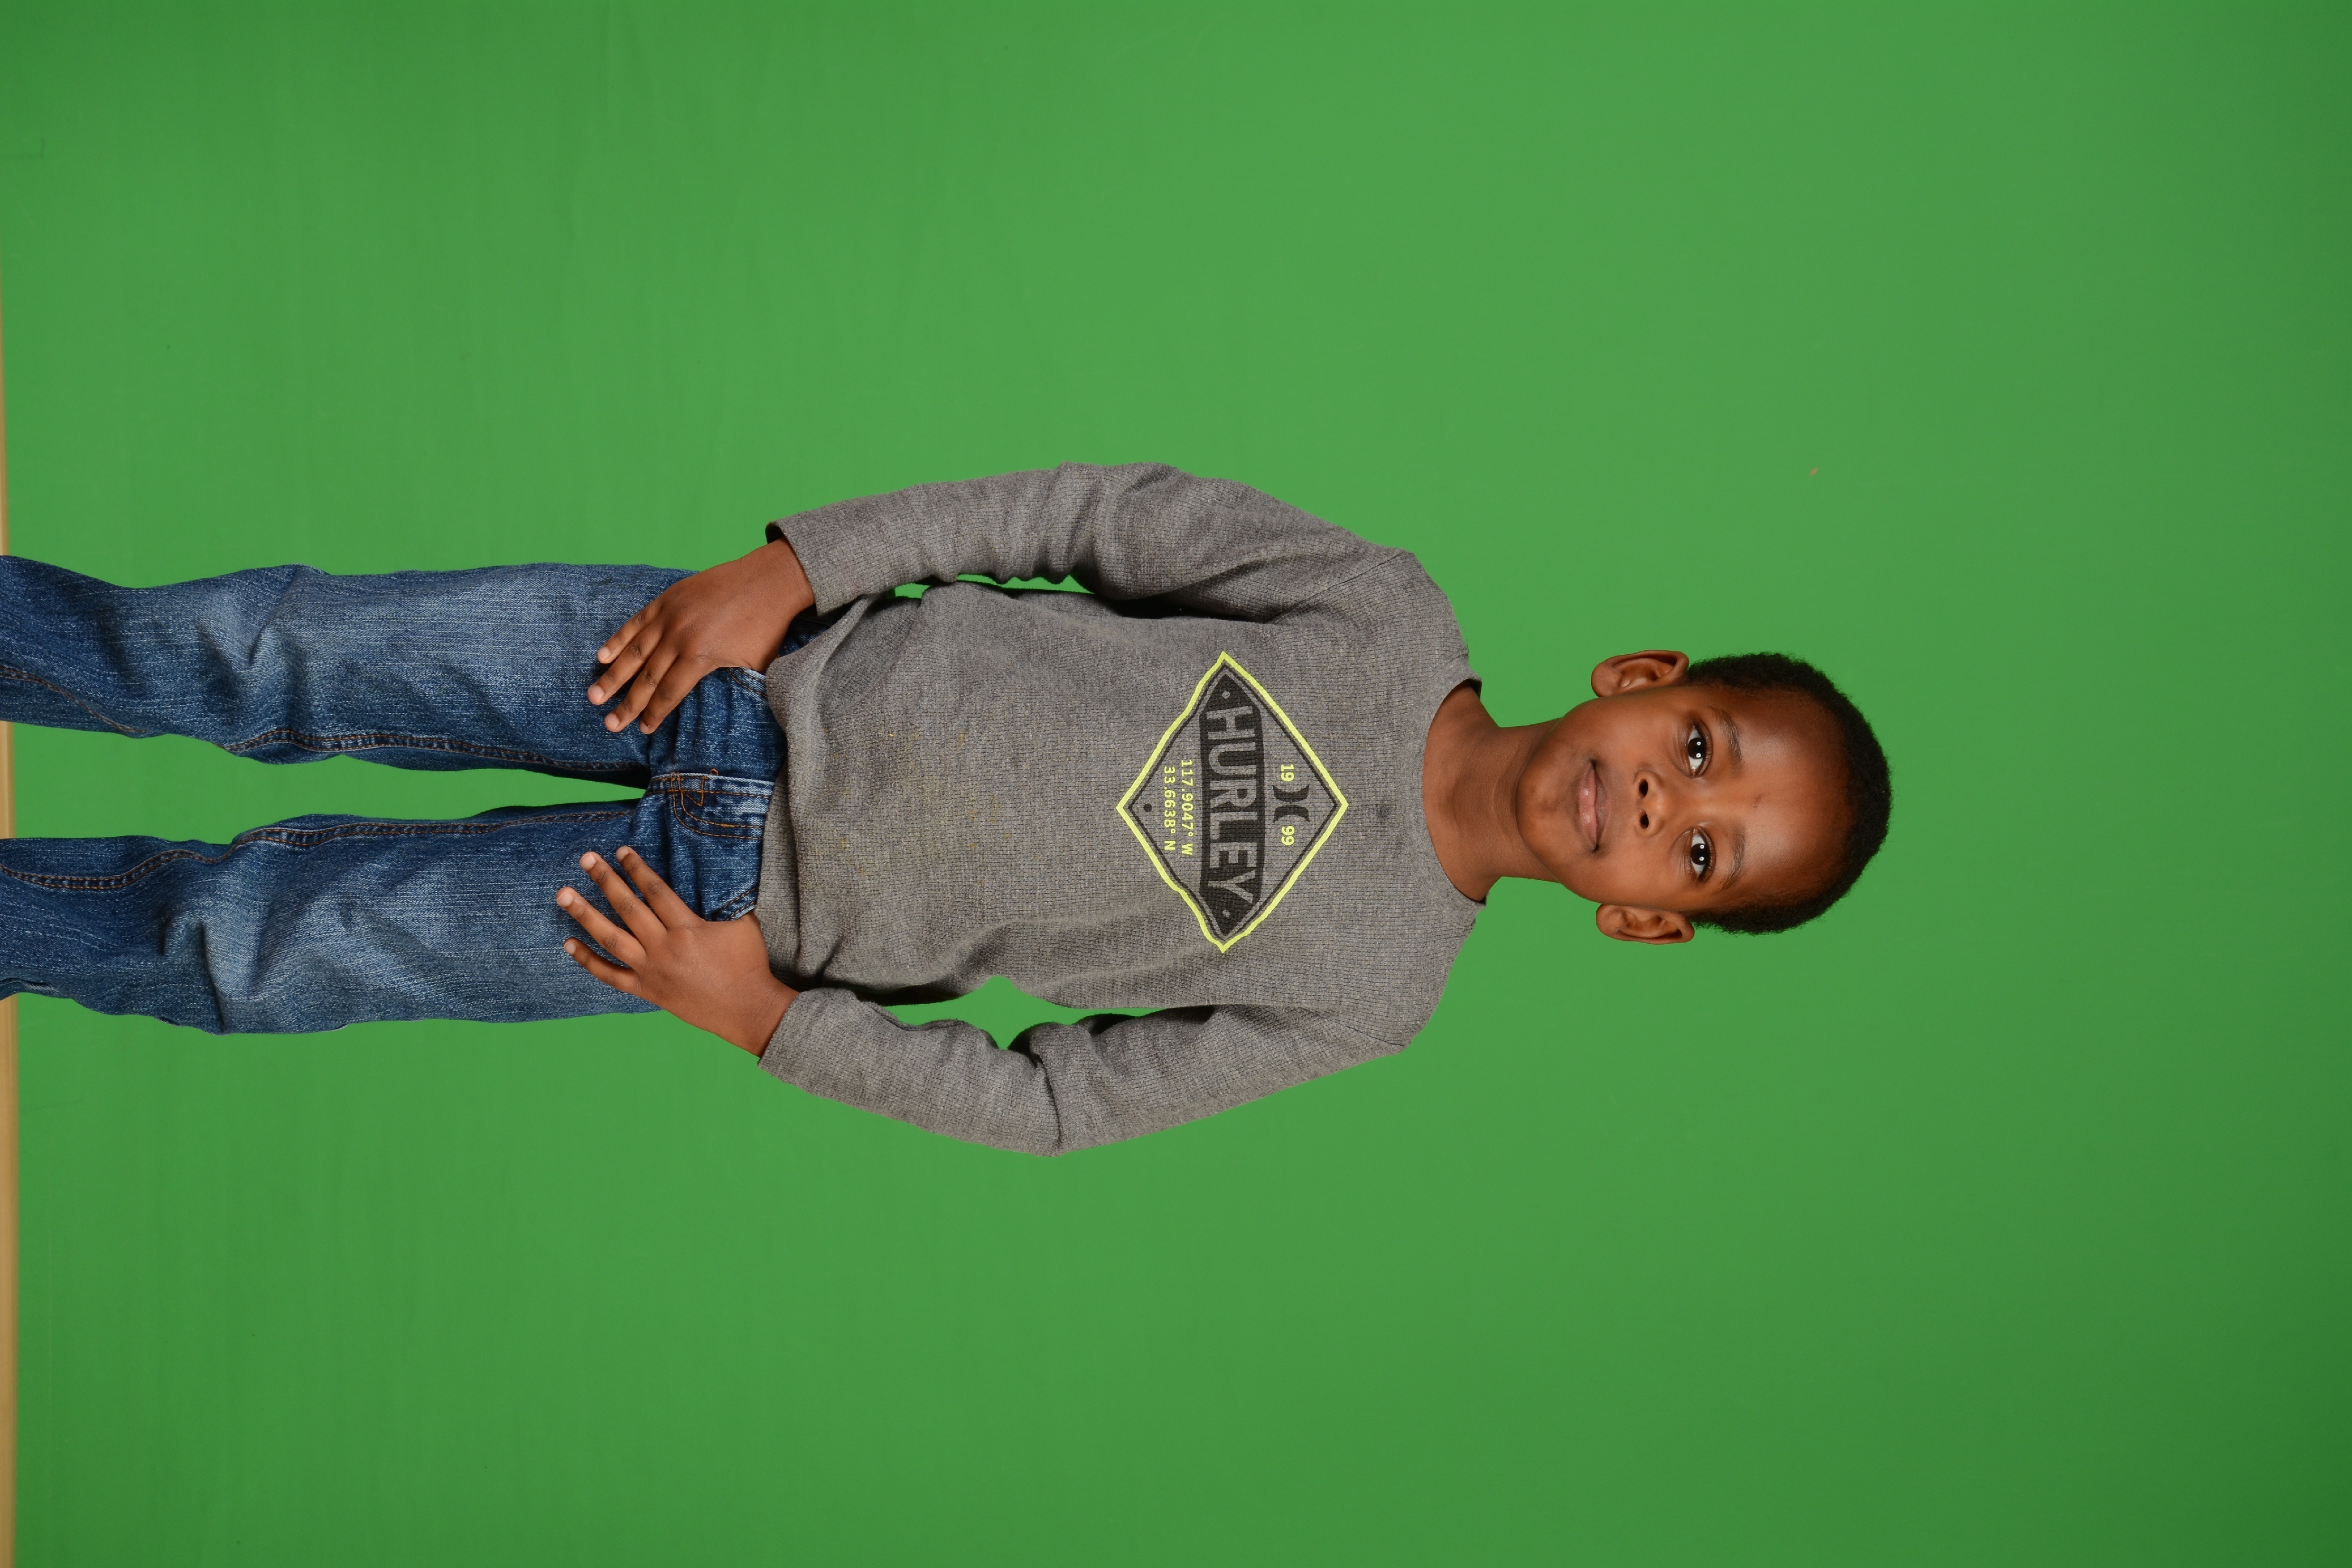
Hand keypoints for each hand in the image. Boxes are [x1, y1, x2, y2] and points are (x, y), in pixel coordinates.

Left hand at [557, 848, 796, 1055]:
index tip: (621, 851)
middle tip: (586, 859)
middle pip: (627, 908)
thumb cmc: (748, 963)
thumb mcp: (742, 924)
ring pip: (611, 938)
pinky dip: (588, 961)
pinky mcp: (646, 990)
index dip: (637, 868)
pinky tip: (569, 943)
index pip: (655, 890)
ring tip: (564, 895)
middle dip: (605, 880)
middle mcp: (664, 948)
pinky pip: (610, 975)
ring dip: (585, 915)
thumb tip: (711, 875)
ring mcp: (651, 971)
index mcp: (688, 928)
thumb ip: (722, 900)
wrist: (746, 1009)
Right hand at [589, 538, 815, 733]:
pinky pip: (637, 622)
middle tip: (609, 724)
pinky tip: (603, 656)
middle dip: (627, 704)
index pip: (670, 693)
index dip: (654, 713)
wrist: (770, 579)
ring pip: (635, 651)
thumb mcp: (754, 664)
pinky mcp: (668, 598)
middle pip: (647, 678)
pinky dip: (619, 639)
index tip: (642, 729)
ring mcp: (670, 615)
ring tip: (594, 696)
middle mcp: (679, 637)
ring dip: (613, 676)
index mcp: (700, 656)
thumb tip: (723, 708)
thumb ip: (733, 684)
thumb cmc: (768, 626)